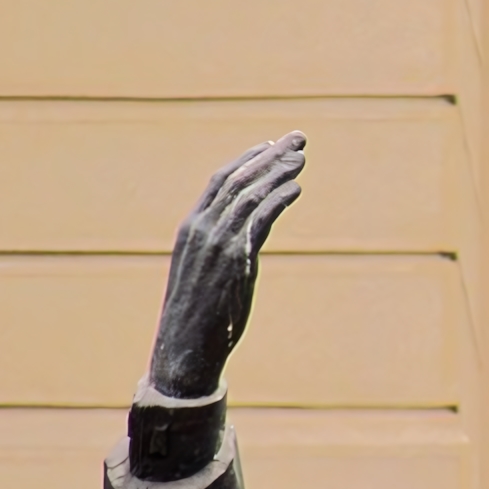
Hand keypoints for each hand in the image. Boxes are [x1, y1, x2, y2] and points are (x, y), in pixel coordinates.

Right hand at [148, 132, 306, 398]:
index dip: (248, 160)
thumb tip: (247, 242)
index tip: (272, 144)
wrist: (185, 350)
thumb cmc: (199, 318)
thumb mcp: (210, 276)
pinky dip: (278, 199)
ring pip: (249, 194)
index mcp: (191, 228)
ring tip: (303, 157)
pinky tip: (297, 188)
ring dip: (279, 172)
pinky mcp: (234, 260)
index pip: (221, 181)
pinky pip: (258, 220)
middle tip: (298, 138)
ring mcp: (216, 243)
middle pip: (238, 178)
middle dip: (270, 155)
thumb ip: (225, 252)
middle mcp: (201, 228)